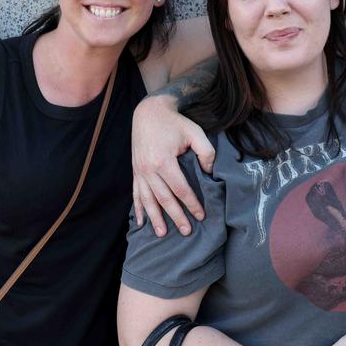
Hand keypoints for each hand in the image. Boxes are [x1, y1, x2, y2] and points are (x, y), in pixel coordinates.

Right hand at [132, 96, 214, 237]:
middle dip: (176, 217)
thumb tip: (209, 173)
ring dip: (155, 218)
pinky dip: (138, 208)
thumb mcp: (195, 132)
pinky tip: (141, 222)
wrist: (148, 112)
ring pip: (148, 200)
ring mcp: (140, 171)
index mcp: (164, 161)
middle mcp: (149, 169)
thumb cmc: (174, 122)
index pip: (181, 189)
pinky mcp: (135, 170)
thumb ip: (206, 152)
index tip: (201, 215)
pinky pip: (136, 194)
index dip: (192, 204)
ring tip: (162, 234)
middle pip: (165, 199)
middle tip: (186, 232)